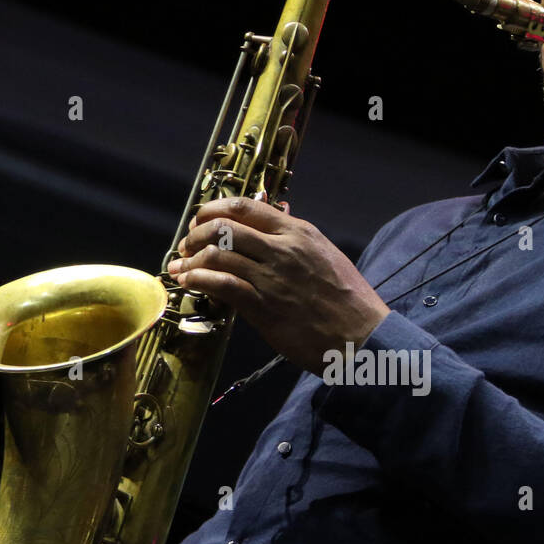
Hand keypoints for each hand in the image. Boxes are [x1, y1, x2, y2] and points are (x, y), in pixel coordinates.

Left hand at [166, 197, 390, 374]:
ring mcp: (272, 277)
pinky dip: (199, 280)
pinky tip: (190, 283)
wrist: (361, 336)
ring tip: (182, 268)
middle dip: (196, 234)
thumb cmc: (348, 299)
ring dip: (191, 260)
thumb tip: (279, 213)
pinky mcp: (264, 306)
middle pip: (224, 227)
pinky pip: (222, 285)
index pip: (245, 207)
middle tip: (187, 246)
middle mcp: (283, 249)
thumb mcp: (326, 254)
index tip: (201, 219)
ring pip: (217, 254)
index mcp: (298, 232)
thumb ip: (298, 236)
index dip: (214, 210)